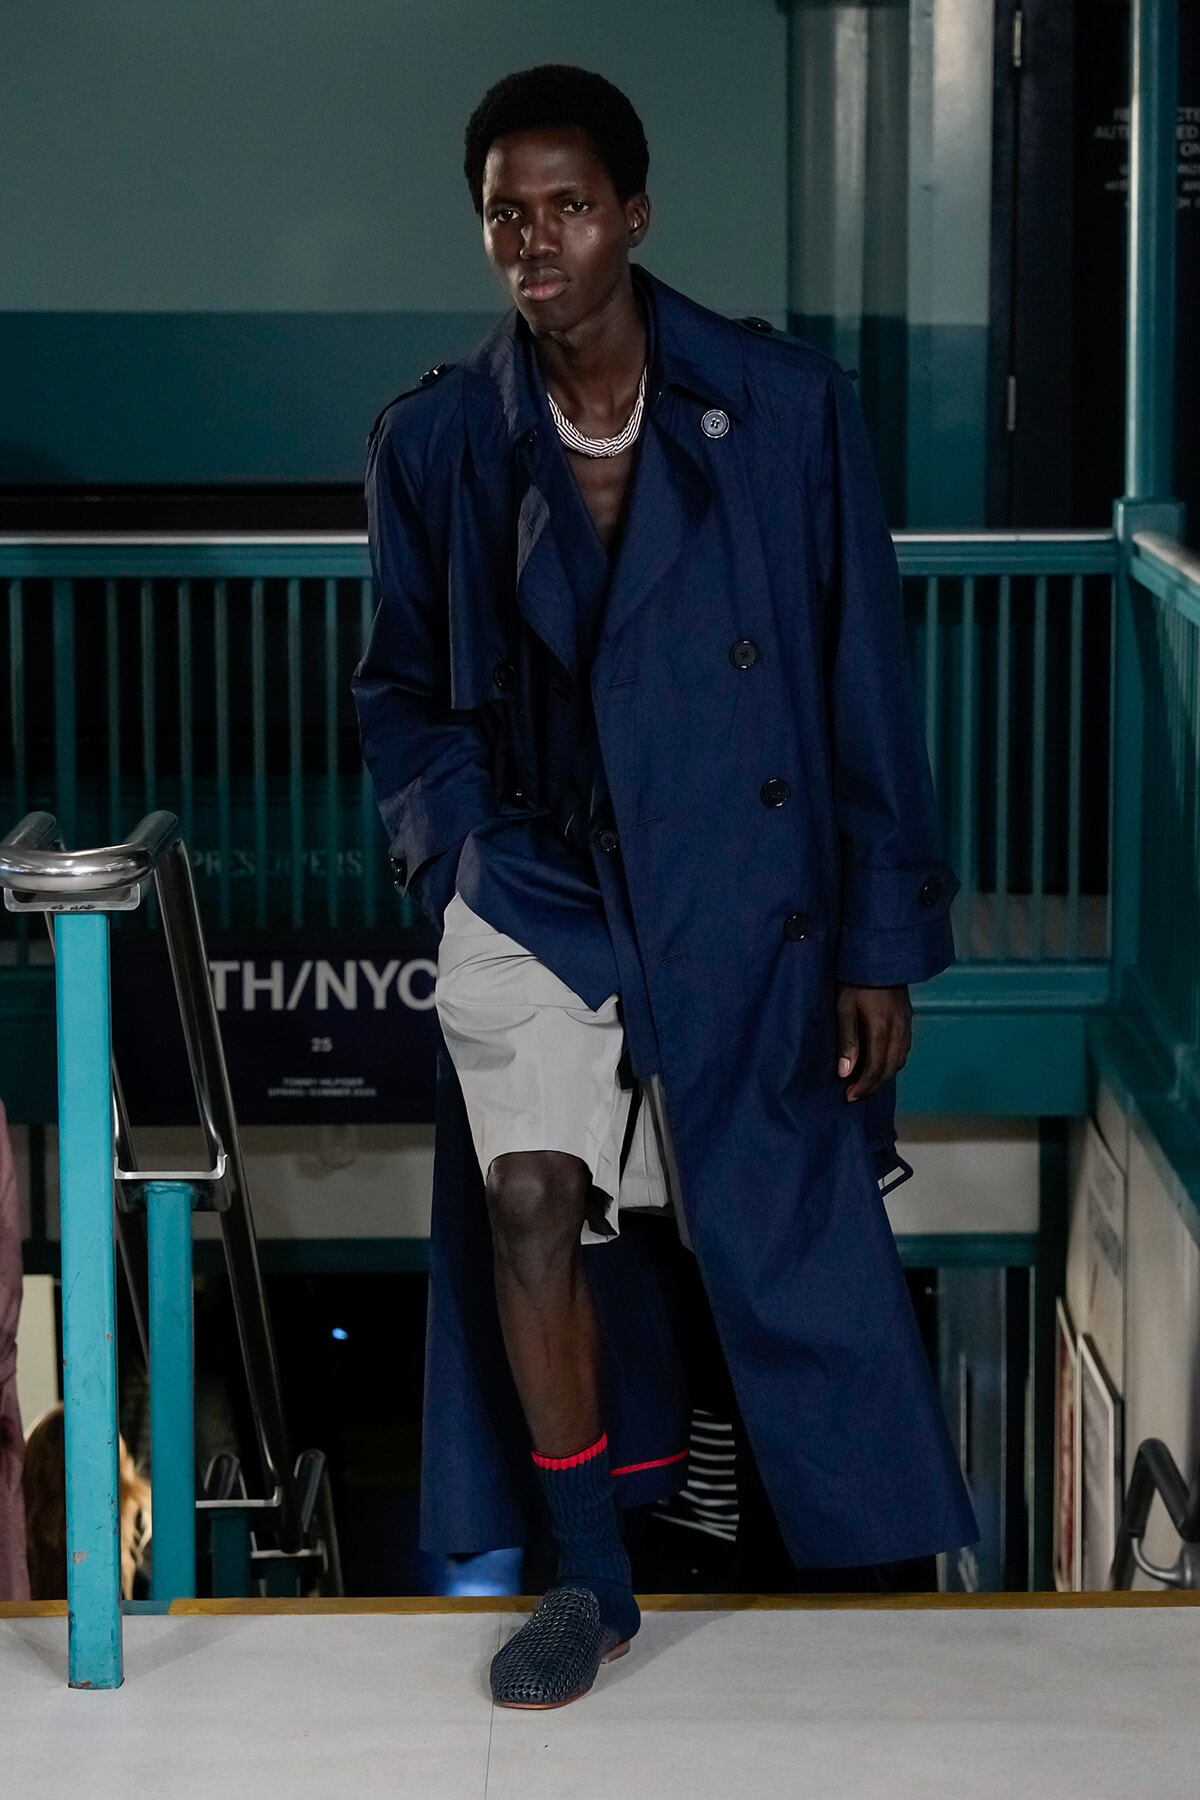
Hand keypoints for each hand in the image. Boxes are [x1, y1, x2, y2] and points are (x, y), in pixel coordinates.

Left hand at [835, 982, 911, 1100]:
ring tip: (866, 1084)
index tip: (850, 1097)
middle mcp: (899, 1030)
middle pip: (890, 1069)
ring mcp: (906, 1024)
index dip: (864, 1086)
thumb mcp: (845, 1008)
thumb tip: (845, 1073)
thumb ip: (847, 1041)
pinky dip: (893, 1063)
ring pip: (900, 1061)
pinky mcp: (908, 1019)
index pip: (876, 1068)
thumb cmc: (855, 980)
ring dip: (884, 1076)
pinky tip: (880, 1064)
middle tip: (856, 1096)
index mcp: (882, 1028)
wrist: (880, 956)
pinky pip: (904, 1049)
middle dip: (874, 1087)